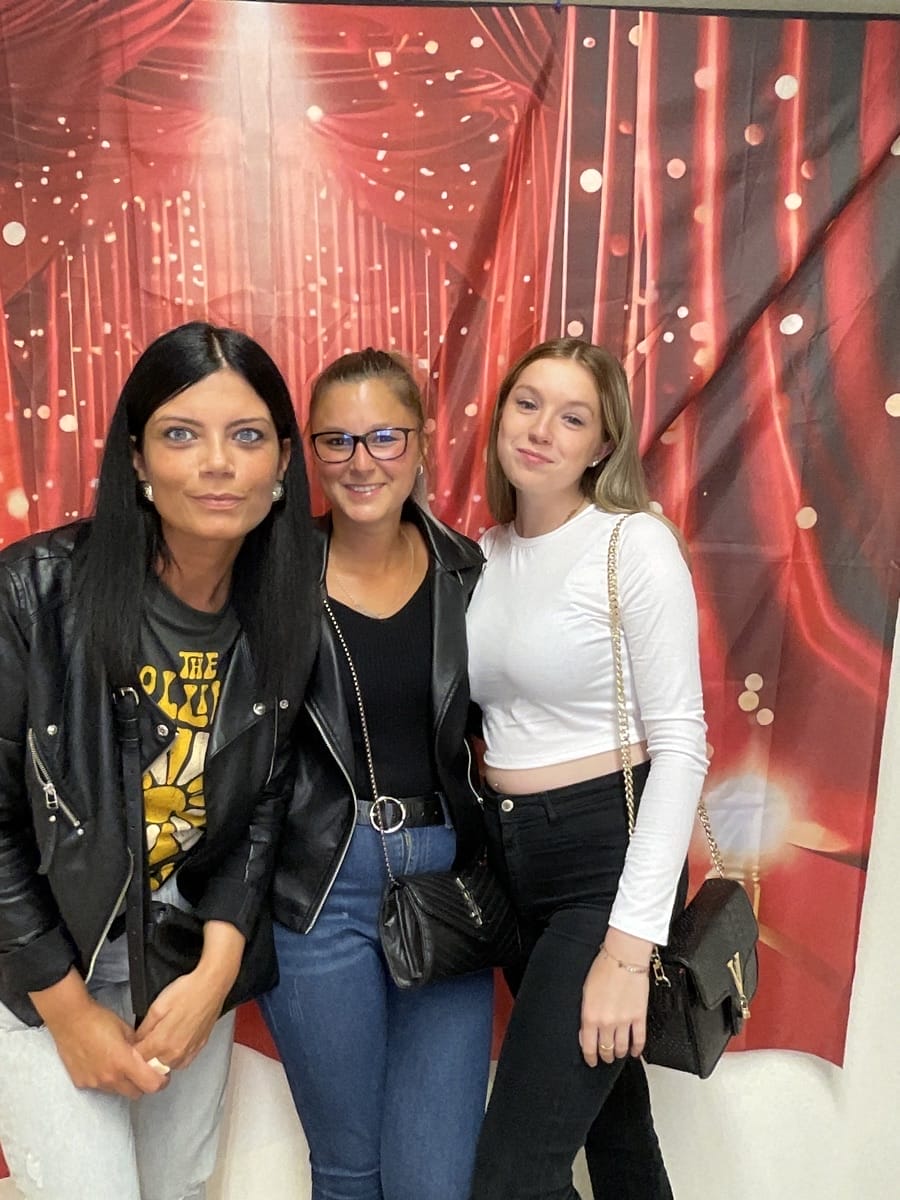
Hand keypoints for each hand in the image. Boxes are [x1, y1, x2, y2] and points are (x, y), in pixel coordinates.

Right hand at [31, 969, 166, 1097]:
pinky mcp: (81, 1083)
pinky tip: (102, 1063)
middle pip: (136, 1093)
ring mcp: (95, 1083)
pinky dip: (105, 1080)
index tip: (162, 1075)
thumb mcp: (126, 1029)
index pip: (151, 1085)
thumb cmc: (98, 1020)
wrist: (70, 1020)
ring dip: (123, 1082)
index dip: (161, 1081)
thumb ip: (139, 1046)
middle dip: (142, 1083)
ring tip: (118, 1063)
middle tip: (142, 1070)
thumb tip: (148, 1055)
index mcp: (124, 1063)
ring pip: (118, 1092)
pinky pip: (100, 1088)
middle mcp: (110, 1078)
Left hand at [133, 969, 226, 1070]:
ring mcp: (188, 1052)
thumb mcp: (157, 1007)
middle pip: (152, 1066)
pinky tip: (175, 1042)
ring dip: (161, 1058)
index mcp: (161, 1043)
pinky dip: (175, 1057)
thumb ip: (144, 1028)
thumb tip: (137, 1040)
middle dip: (146, 1056)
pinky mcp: (199, 1048)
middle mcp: (175, 1053)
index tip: (133, 1043)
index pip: (138, 1058)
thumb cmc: (186, 992)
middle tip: (146, 1040)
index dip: (133, 1050)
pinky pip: (182, 1062)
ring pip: (167, 1066)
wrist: (211, 987)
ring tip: (163, 1039)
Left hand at [579, 930, 652, 1067]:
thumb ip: (587, 1013)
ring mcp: (624, 1021)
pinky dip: (637, 1050)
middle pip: (606, 1050)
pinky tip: (635, 1052)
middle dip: (605, 1056)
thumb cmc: (603, 968)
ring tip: (618, 1053)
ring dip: (619, 1054)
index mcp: (590, 1015)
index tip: (591, 1060)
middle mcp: (607, 1022)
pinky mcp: (639, 1017)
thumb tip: (587, 1030)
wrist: (624, 957)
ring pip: (622, 1048)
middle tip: (605, 1057)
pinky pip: (639, 1040)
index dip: (590, 1057)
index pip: (588, 1046)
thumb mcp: (586, 991)